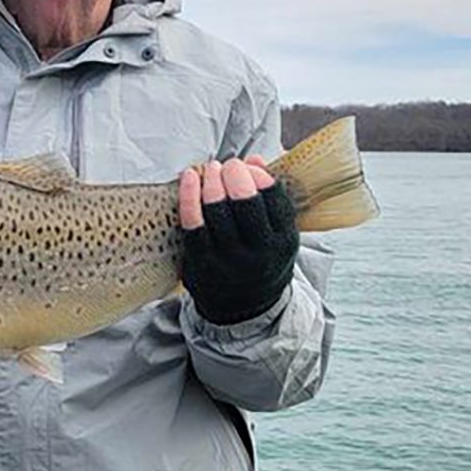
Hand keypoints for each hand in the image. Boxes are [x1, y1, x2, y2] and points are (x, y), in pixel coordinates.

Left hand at [177, 155, 298, 324]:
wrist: (243, 311)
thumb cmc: (260, 261)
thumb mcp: (277, 235)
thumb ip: (269, 198)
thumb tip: (254, 159)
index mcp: (282, 242)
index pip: (273, 199)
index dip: (259, 175)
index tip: (249, 167)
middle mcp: (257, 253)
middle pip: (244, 201)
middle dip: (235, 174)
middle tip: (229, 165)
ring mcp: (227, 258)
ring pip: (216, 209)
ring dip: (212, 180)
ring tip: (211, 169)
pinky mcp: (200, 260)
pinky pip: (192, 221)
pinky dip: (189, 194)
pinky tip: (189, 177)